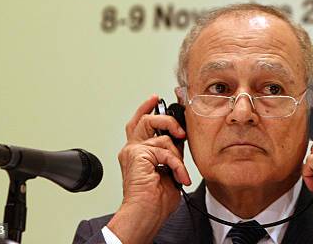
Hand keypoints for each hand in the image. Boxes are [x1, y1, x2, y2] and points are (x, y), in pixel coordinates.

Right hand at [107, 95, 190, 243]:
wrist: (146, 214)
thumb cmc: (155, 199)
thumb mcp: (169, 168)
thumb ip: (171, 151)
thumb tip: (180, 138)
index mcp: (137, 152)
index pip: (138, 123)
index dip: (146, 108)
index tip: (155, 98)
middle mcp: (131, 149)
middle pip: (146, 119)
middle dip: (166, 120)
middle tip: (179, 132)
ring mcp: (133, 151)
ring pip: (158, 129)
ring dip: (176, 152)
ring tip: (178, 169)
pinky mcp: (137, 154)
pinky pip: (165, 150)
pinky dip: (176, 164)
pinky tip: (178, 176)